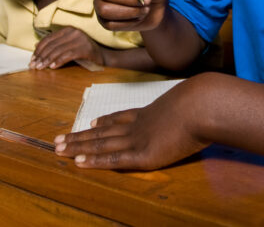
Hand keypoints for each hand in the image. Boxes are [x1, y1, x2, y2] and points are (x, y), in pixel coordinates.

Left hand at [30, 27, 102, 69]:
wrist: (102, 57)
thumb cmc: (83, 53)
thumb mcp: (68, 46)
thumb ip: (55, 45)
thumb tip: (35, 47)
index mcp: (68, 30)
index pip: (49, 39)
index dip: (38, 49)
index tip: (32, 59)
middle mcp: (74, 32)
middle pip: (52, 45)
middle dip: (41, 56)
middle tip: (33, 66)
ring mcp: (80, 39)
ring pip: (58, 50)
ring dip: (47, 60)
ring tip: (40, 68)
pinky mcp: (84, 48)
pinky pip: (67, 55)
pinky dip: (58, 62)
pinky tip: (52, 67)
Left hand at [54, 77, 208, 169]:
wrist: (203, 105)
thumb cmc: (205, 103)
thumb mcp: (193, 101)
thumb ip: (190, 106)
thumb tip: (203, 104)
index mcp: (152, 112)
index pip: (122, 117)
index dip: (104, 120)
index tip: (90, 122)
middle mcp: (140, 124)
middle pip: (103, 131)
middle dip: (80, 136)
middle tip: (59, 139)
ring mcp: (139, 139)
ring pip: (100, 143)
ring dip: (78, 146)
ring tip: (58, 149)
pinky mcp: (142, 155)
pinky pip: (112, 158)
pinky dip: (94, 160)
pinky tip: (78, 162)